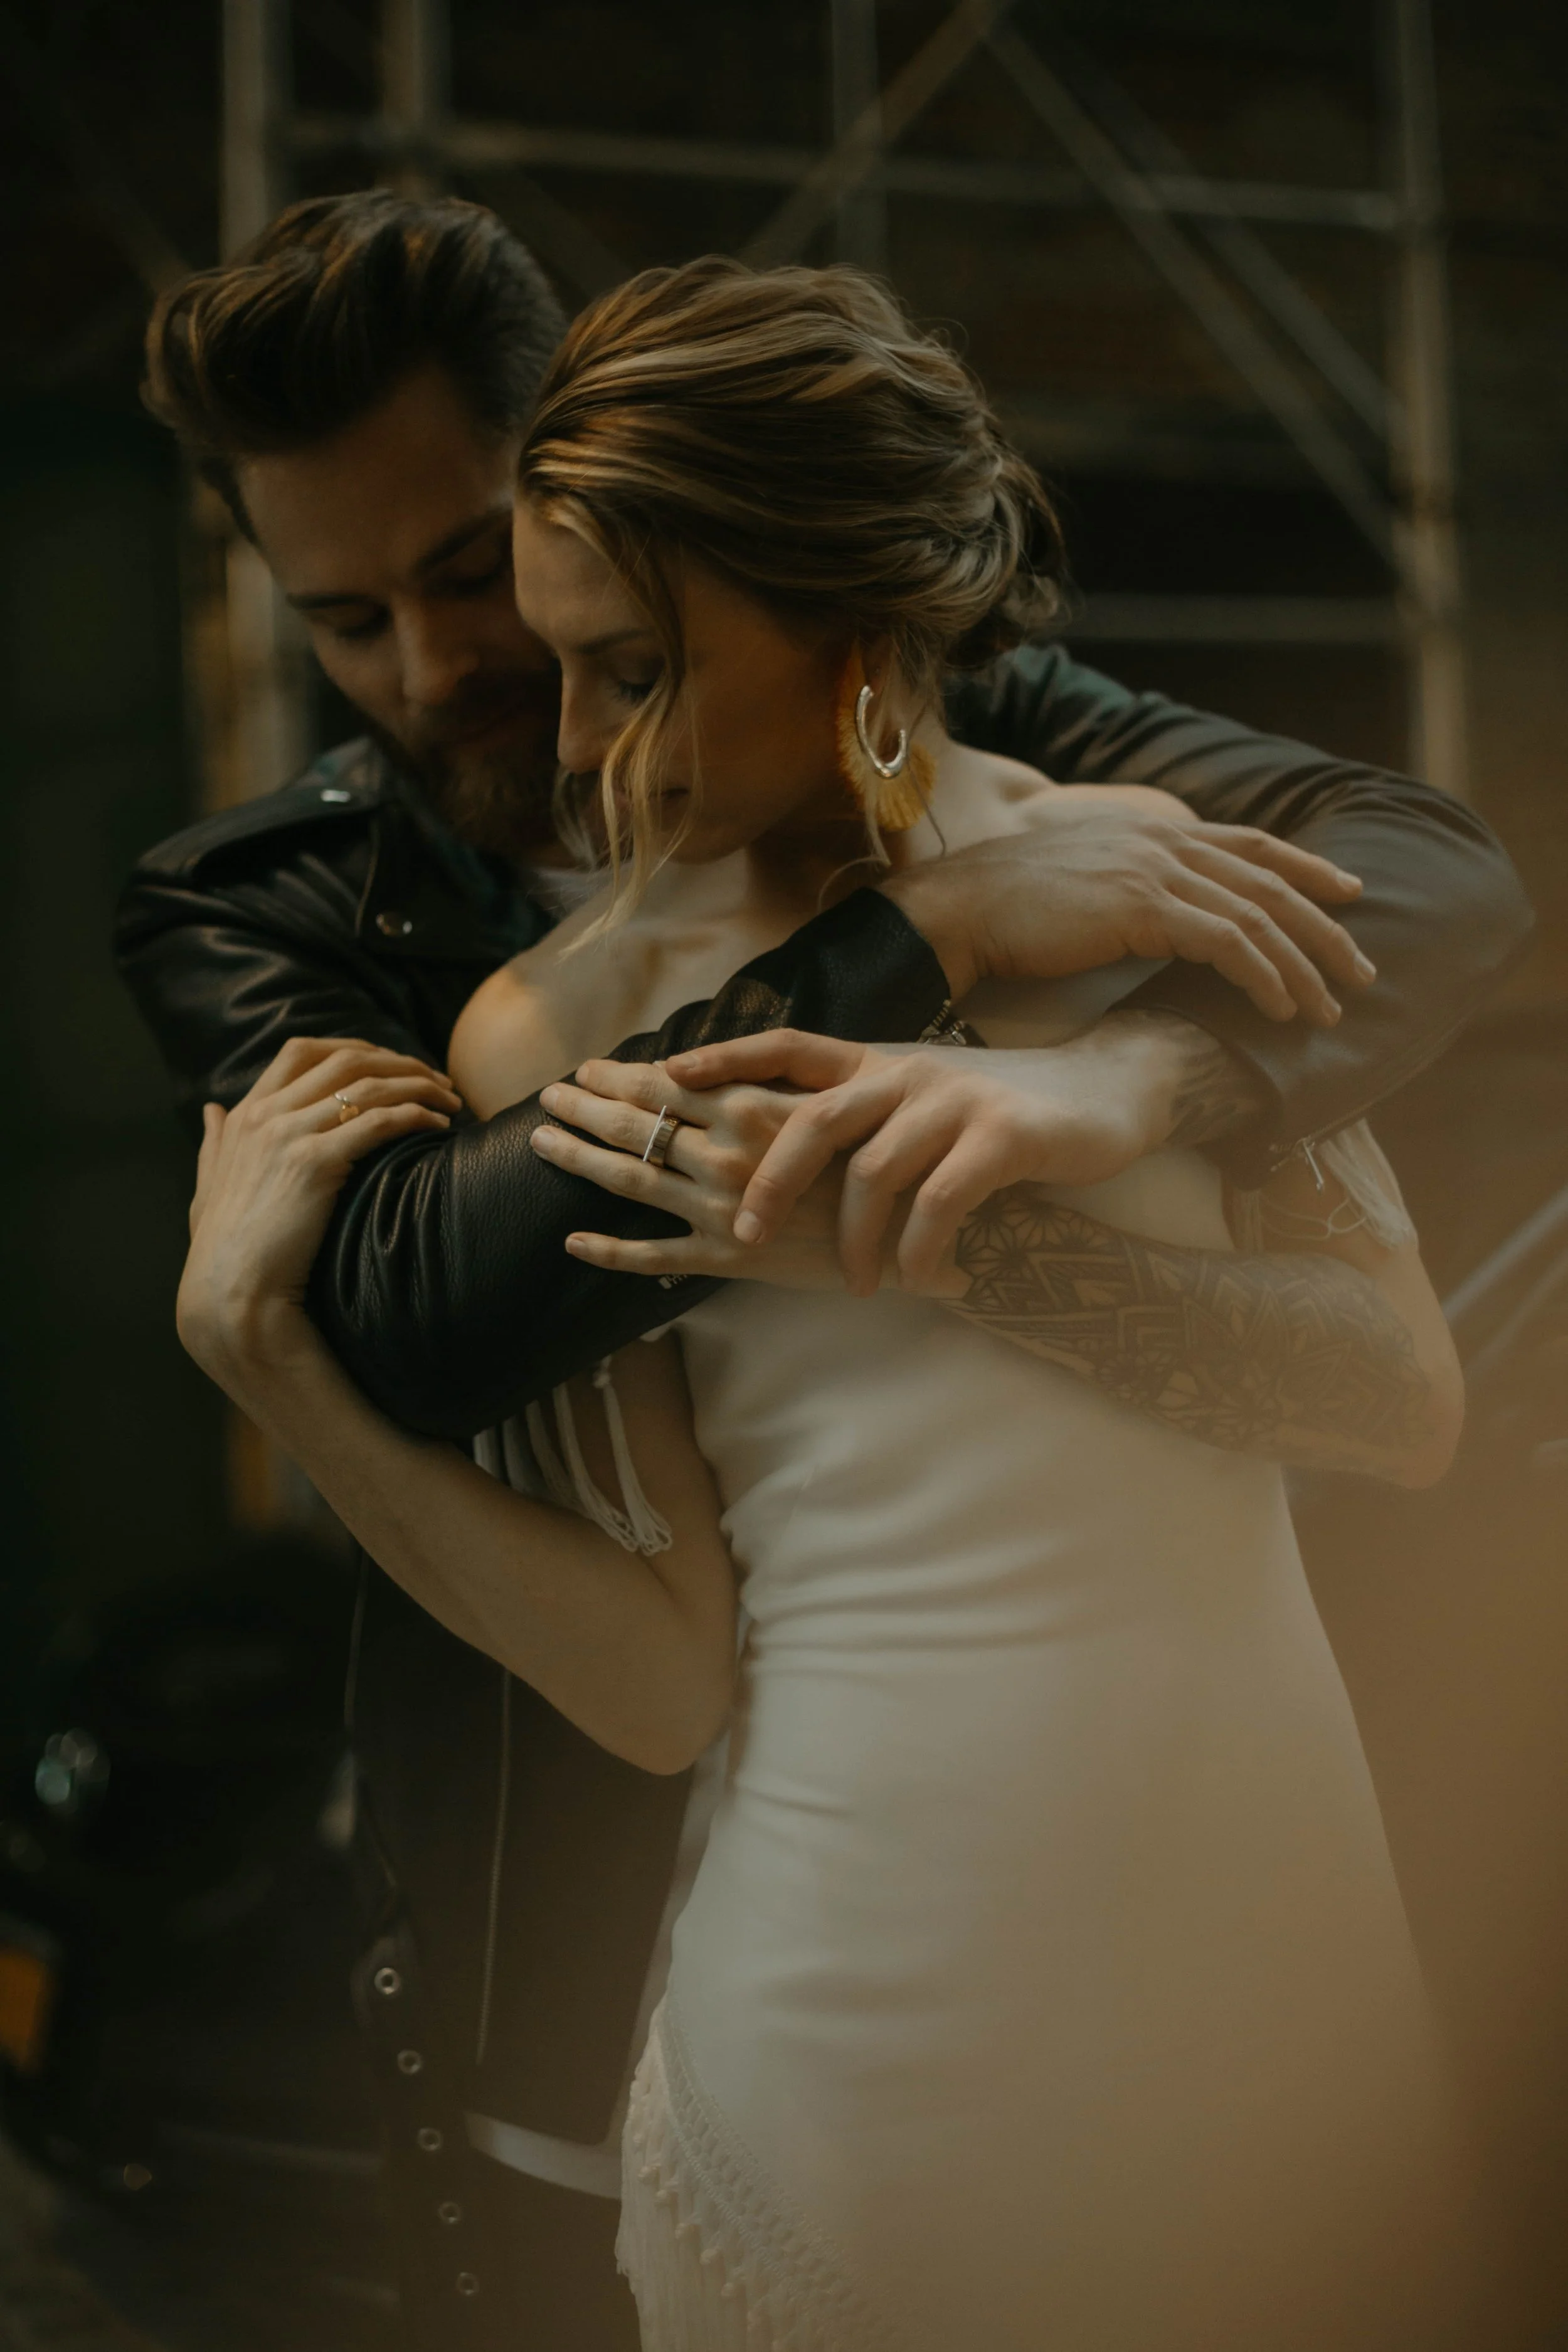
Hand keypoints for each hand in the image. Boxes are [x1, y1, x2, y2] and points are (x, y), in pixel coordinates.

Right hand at [178, 1038, 459, 1379]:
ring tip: (451, 1099)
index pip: (303, 1050)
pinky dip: (416, 1115)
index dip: (355, 1048)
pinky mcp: (314, 1163)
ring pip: (369, 1085)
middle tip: (436, 1078)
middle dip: (399, 1061)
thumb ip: (213, 1144)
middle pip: (346, 1059)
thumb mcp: (208, 1187)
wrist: (230, 1292)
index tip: (393, 1063)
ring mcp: (288, 1135)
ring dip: (419, 1085)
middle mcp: (265, 1115)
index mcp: (244, 1115)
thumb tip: (211, 1109)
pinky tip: (438, 1126)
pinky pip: (379, 1121)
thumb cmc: (224, 1249)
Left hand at [530, 1062, 854, 1289]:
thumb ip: (762, 1092)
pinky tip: (572, 1243)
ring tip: (542, 1141)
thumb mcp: (819, 1109)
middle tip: (549, 1095)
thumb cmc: (872, 1164)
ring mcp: (719, 1210)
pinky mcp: (725, 1259)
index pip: (665, 1086)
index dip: (622, 1075)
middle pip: (636, 1125)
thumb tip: (706, 1075)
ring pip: (630, 1179)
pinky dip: (609, 1251)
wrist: (907, 1236)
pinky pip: (653, 1257)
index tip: (590, 1066)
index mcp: (750, 1111)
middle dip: (585, 1108)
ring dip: (579, 1159)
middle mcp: (725, 1156)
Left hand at [661, 1016, 1234, 1293]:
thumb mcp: (922, 1096)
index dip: (726, 1057)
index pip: (788, 1046)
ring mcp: (955, 1101)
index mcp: (878, 1060)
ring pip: (875, 1171)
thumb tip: (785, 1151)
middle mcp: (907, 1072)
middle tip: (742, 1234)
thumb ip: (863, 1111)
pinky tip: (919, 1280)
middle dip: (770, 1179)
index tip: (666, 1076)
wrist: (1107, 1091)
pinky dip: (920, 1248)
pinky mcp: (1004, 1136)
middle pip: (816, 1118)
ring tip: (860, 1285)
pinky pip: (941, 1201)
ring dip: (858, 1240)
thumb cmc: (1003, 1109)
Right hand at [880, 787, 1373, 1021]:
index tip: (1347, 891)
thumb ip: (1133, 881)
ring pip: (1257, 916)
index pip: (1250, 843)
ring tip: (1326, 1010)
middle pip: (1270, 880)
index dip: (1306, 867)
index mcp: (1152, 827)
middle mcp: (1163, 839)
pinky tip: (1280, 1007)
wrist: (960, 905)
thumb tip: (1163, 913)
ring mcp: (1155, 869)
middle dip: (1324, 928)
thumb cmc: (1009, 906)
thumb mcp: (1085, 877)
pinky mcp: (1143, 907)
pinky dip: (1262, 976)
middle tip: (1360, 970)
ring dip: (1302, 967)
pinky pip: (1226, 943)